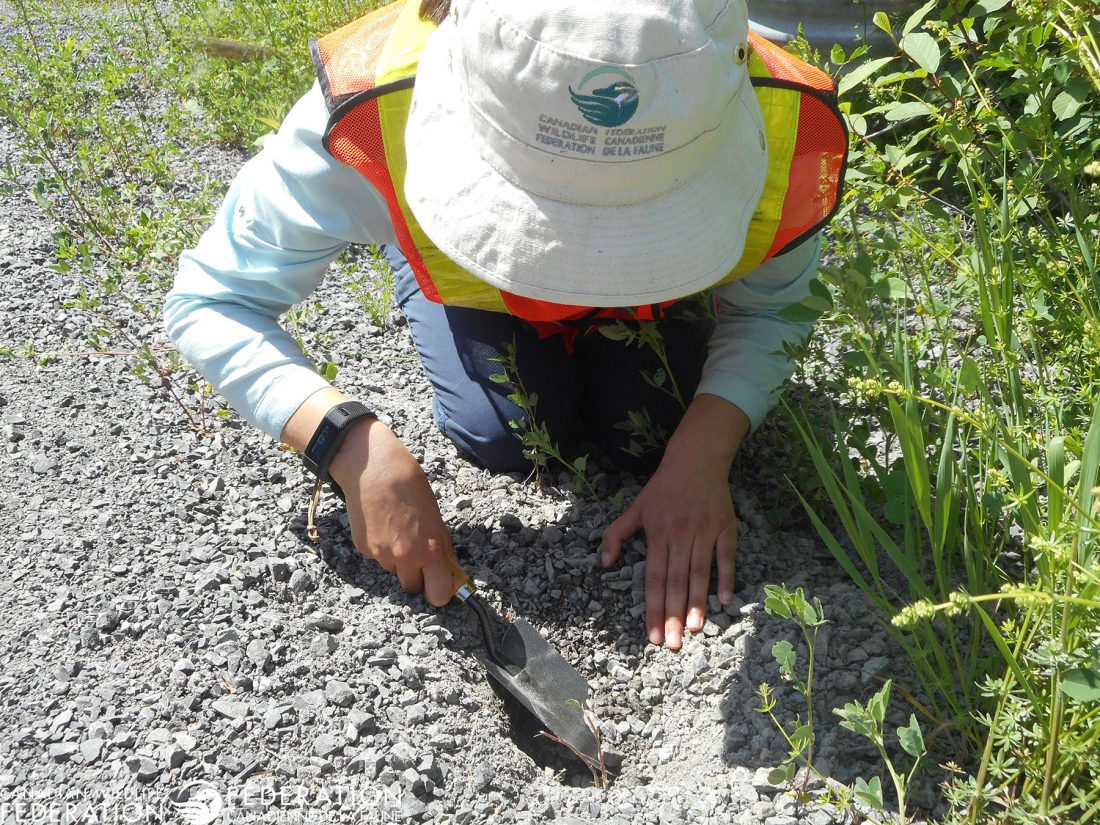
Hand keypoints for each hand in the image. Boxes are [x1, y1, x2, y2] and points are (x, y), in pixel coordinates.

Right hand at [328, 418, 456, 605]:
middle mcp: (404, 557)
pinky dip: (381, 547)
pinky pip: (377, 557)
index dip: (440, 591)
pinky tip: (382, 524)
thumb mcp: (436, 516)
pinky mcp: (363, 548)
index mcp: (429, 549)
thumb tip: (447, 566)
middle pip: (412, 587)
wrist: (372, 467)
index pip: (439, 594)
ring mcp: (380, 554)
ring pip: (393, 570)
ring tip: (397, 529)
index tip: (441, 584)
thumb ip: (441, 546)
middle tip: (418, 555)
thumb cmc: (409, 484)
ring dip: (398, 560)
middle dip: (417, 577)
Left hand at [601, 394, 747, 649]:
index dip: (653, 608)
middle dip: (673, 615)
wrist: (696, 459)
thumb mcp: (634, 508)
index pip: (654, 578)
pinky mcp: (725, 527)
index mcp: (657, 533)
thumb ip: (615, 535)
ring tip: (694, 630)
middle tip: (672, 645)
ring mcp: (704, 531)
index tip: (652, 635)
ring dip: (697, 603)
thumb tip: (602, 563)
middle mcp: (680, 534)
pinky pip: (726, 557)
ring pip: (700, 572)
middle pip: (676, 581)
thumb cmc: (662, 488)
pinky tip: (723, 602)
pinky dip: (725, 579)